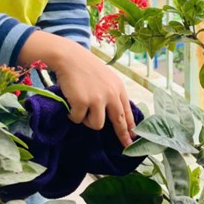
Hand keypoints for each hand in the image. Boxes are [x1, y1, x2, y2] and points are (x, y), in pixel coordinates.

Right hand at [18, 31, 134, 147]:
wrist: (70, 58)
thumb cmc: (86, 67)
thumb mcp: (106, 79)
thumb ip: (112, 94)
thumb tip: (115, 114)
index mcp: (118, 88)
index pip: (127, 112)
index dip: (130, 127)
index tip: (133, 138)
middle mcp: (111, 95)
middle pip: (118, 122)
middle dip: (122, 135)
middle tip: (125, 145)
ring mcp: (97, 99)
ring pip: (96, 125)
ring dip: (87, 120)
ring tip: (81, 109)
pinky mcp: (82, 103)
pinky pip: (78, 119)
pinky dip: (73, 115)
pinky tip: (71, 104)